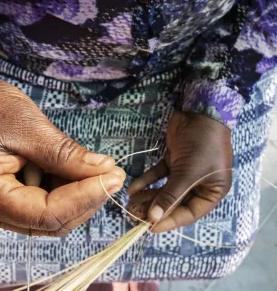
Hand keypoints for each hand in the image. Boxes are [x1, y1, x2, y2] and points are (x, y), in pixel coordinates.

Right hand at [0, 68, 124, 235]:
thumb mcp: (25, 126)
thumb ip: (64, 154)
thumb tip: (104, 169)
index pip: (48, 213)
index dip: (86, 197)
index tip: (114, 177)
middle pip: (53, 220)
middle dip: (88, 198)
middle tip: (113, 174)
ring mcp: (4, 204)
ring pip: (53, 214)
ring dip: (81, 194)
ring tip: (99, 169)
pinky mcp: (13, 194)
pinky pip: (46, 201)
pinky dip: (68, 187)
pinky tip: (79, 169)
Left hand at [128, 111, 231, 232]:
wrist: (199, 112)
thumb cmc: (202, 145)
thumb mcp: (189, 173)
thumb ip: (171, 195)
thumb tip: (154, 218)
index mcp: (211, 191)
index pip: (189, 213)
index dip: (170, 221)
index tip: (150, 228)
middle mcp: (198, 184)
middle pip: (174, 202)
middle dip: (155, 209)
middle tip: (134, 216)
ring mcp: (184, 172)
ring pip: (164, 189)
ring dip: (148, 196)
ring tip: (130, 204)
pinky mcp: (172, 161)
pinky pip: (158, 175)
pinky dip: (146, 181)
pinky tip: (133, 188)